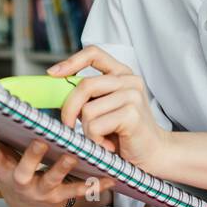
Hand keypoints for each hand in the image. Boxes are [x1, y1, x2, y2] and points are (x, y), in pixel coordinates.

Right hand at [0, 114, 113, 206]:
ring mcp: (40, 189)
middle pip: (23, 169)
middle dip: (31, 156)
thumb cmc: (10, 170)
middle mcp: (20, 180)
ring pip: (52, 180)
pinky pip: (78, 191)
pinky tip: (108, 175)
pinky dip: (94, 183)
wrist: (26, 205)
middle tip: (38, 140)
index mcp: (1, 167)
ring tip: (74, 154)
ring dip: (63, 167)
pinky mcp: (60, 196)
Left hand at [49, 46, 172, 173]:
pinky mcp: (132, 114)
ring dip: (87, 131)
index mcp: (122, 74)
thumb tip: (57, 89)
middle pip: (84, 85)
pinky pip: (95, 126)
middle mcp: (129, 81)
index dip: (71, 61)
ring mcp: (132, 96)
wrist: (154, 154)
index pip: (94, 53)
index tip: (53, 73)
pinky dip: (95, 140)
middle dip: (68, 109)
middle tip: (68, 126)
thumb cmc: (124, 134)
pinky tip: (108, 146)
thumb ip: (89, 97)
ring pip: (88, 110)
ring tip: (100, 139)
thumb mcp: (105, 108)